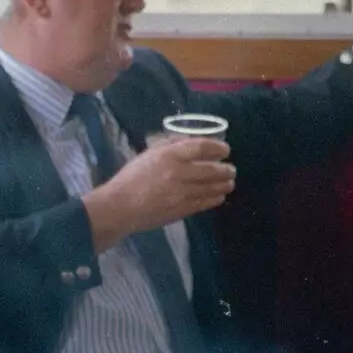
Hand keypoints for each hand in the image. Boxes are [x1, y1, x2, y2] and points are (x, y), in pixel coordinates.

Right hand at [83, 137, 235, 248]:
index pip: (202, 147)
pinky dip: (216, 198)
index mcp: (169, 156)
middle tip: (231, 169)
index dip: (218, 148)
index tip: (225, 150)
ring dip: (225, 184)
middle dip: (227, 169)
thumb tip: (190, 142)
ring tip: (229, 183)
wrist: (122, 207)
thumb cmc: (132, 177)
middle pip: (213, 170)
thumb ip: (171, 147)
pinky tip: (219, 196)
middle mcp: (179, 173)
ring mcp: (183, 194)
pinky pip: (206, 203)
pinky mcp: (183, 210)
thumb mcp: (149, 154)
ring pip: (213, 188)